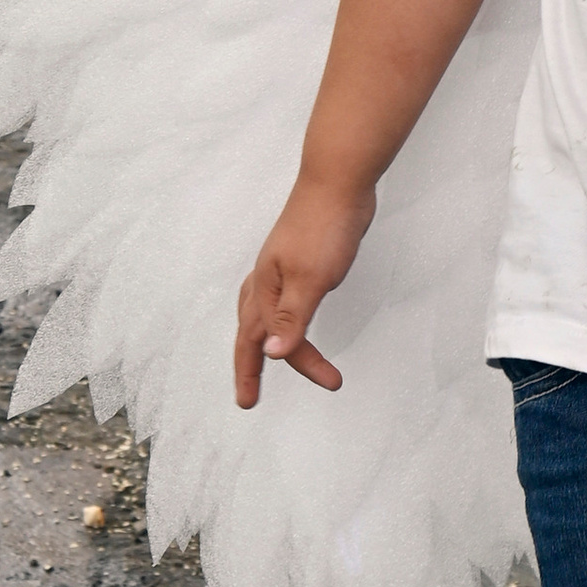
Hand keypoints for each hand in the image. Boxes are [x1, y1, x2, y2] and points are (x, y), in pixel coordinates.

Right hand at [234, 177, 374, 404]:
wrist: (338, 181)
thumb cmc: (324, 227)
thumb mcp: (311, 280)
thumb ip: (293, 318)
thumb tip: (274, 355)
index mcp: (265, 289)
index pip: (254, 342)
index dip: (251, 375)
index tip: (247, 404)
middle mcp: (266, 281)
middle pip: (252, 333)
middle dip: (252, 367)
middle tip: (253, 398)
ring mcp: (281, 269)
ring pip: (263, 315)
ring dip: (268, 343)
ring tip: (273, 363)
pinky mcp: (299, 260)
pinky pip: (282, 300)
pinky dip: (282, 319)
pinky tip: (292, 316)